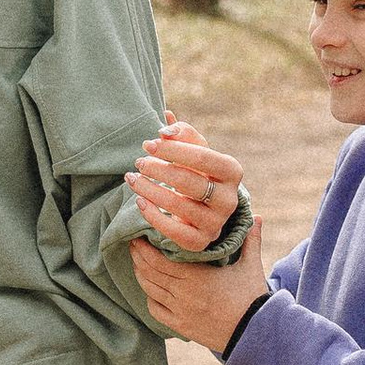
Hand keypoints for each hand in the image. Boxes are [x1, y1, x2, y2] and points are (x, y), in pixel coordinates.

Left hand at [128, 114, 244, 259]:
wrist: (203, 208)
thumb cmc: (196, 172)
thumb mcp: (194, 150)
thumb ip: (181, 134)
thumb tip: (166, 122)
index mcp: (232, 171)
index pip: (202, 157)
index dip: (173, 150)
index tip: (148, 144)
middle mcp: (229, 199)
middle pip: (190, 182)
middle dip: (159, 170)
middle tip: (138, 162)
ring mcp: (216, 223)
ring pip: (180, 207)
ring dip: (150, 190)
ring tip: (132, 179)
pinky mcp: (200, 242)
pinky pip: (174, 231)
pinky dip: (153, 216)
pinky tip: (139, 201)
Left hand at [131, 225, 267, 352]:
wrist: (254, 332)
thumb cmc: (252, 298)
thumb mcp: (251, 267)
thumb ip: (251, 240)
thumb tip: (258, 216)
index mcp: (196, 276)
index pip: (160, 259)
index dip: (145, 247)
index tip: (140, 235)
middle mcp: (183, 293)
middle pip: (150, 272)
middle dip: (139, 256)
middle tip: (133, 244)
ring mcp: (179, 311)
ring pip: (150, 290)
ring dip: (141, 274)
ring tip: (137, 262)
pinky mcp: (180, 326)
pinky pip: (155, 310)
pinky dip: (149, 297)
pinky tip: (150, 289)